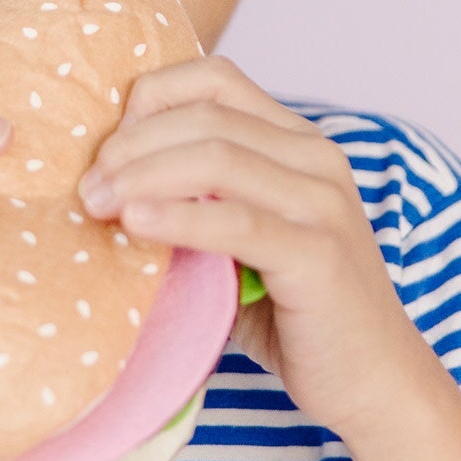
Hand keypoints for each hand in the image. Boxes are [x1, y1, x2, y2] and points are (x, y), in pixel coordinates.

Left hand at [77, 57, 433, 438]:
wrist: (373, 380)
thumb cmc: (296, 315)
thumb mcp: (241, 244)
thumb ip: (197, 205)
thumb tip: (107, 187)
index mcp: (299, 144)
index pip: (215, 80)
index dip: (150, 100)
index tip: (108, 150)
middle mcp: (317, 159)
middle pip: (206, 116)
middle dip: (130, 145)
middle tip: (88, 187)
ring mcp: (323, 204)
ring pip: (217, 156)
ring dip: (141, 175)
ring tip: (97, 205)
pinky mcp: (318, 255)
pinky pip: (236, 221)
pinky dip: (177, 216)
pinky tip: (134, 224)